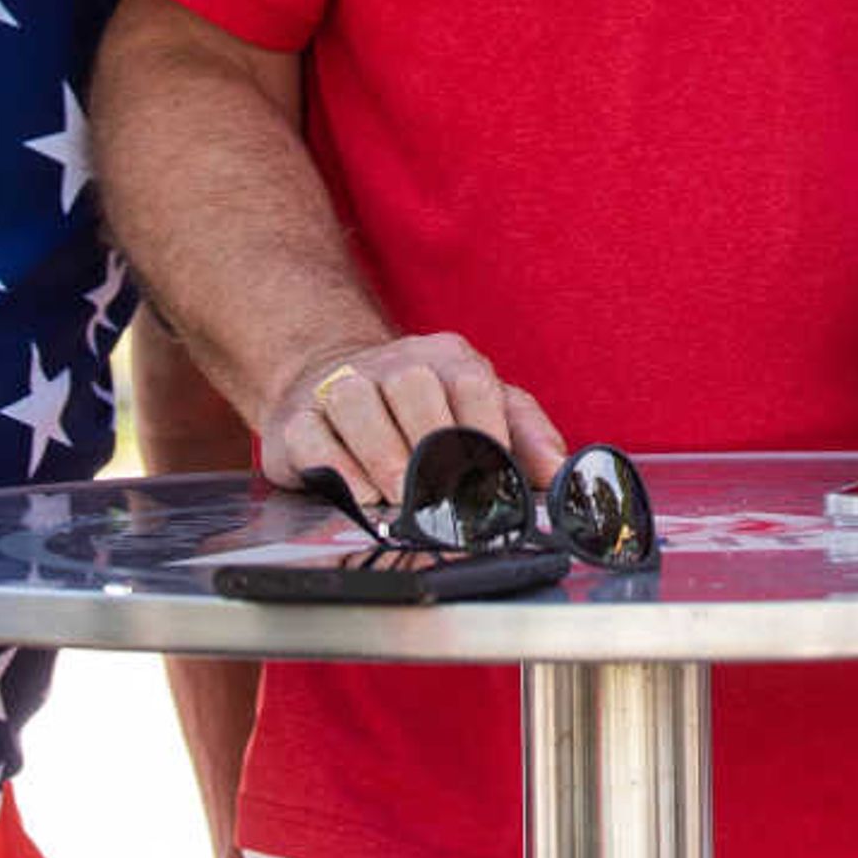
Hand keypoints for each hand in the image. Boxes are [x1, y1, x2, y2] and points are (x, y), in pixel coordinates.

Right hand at [263, 331, 565, 500]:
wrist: (332, 386)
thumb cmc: (421, 410)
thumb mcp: (482, 411)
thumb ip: (526, 435)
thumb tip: (560, 472)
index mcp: (446, 359)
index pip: (473, 384)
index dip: (487, 433)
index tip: (497, 482)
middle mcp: (393, 364)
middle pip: (415, 385)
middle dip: (433, 444)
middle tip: (447, 496)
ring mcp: (340, 385)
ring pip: (359, 402)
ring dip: (383, 455)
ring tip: (401, 498)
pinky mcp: (296, 417)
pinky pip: (313, 434)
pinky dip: (337, 468)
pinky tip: (358, 496)